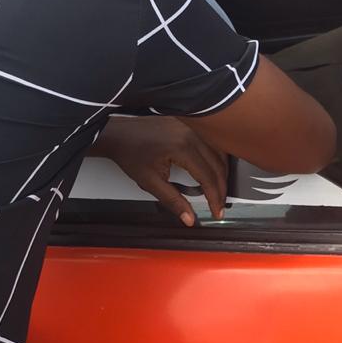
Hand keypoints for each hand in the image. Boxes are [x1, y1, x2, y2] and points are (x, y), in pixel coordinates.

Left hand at [91, 117, 227, 225]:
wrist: (119, 134)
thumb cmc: (130, 154)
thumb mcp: (150, 182)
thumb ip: (173, 201)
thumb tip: (189, 218)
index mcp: (182, 147)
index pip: (208, 177)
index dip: (215, 198)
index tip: (217, 211)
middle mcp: (191, 134)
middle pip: (218, 165)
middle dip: (221, 189)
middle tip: (219, 205)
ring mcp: (192, 126)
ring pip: (220, 153)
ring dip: (223, 173)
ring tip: (219, 191)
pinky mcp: (190, 124)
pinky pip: (212, 142)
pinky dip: (217, 158)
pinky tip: (216, 170)